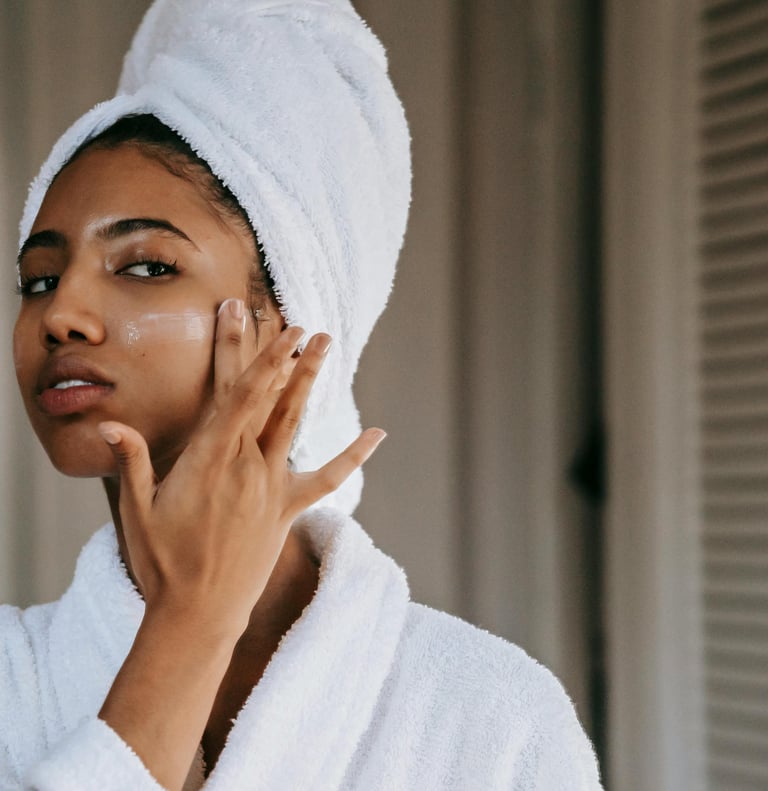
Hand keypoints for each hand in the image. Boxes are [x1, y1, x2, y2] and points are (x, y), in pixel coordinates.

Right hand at [98, 297, 384, 634]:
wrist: (198, 614)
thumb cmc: (163, 562)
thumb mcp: (138, 510)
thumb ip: (133, 461)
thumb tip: (111, 424)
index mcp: (208, 459)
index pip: (235, 394)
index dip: (250, 354)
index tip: (259, 321)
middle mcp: (246, 465)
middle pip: (263, 397)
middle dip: (277, 354)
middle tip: (296, 320)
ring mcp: (271, 486)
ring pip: (294, 422)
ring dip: (309, 381)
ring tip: (325, 345)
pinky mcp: (287, 509)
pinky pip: (328, 478)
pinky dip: (354, 456)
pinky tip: (378, 434)